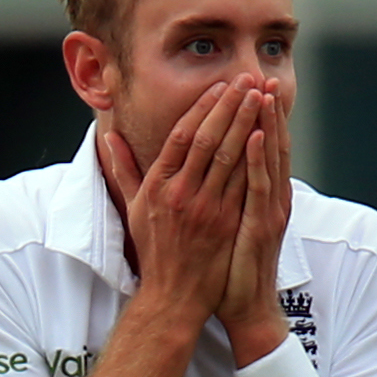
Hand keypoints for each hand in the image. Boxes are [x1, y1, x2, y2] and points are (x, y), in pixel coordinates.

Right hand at [99, 79, 264, 328]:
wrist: (173, 298)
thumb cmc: (155, 253)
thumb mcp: (135, 209)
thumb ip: (124, 170)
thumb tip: (110, 137)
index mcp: (159, 187)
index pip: (182, 137)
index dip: (202, 108)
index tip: (220, 87)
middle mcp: (181, 195)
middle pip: (208, 140)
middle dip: (230, 106)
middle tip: (247, 78)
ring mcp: (206, 210)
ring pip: (229, 157)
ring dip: (247, 123)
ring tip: (262, 96)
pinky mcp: (226, 225)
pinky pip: (243, 184)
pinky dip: (255, 157)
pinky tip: (266, 135)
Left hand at [219, 87, 293, 365]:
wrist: (245, 309)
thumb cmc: (229, 271)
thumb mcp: (224, 226)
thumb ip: (218, 196)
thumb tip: (206, 175)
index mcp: (258, 196)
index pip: (259, 147)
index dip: (255, 117)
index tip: (248, 86)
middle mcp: (269, 198)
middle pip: (269, 145)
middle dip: (266, 110)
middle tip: (263, 75)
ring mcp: (267, 212)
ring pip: (268, 159)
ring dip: (266, 125)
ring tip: (263, 92)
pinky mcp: (260, 227)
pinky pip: (259, 188)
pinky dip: (258, 160)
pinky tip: (254, 136)